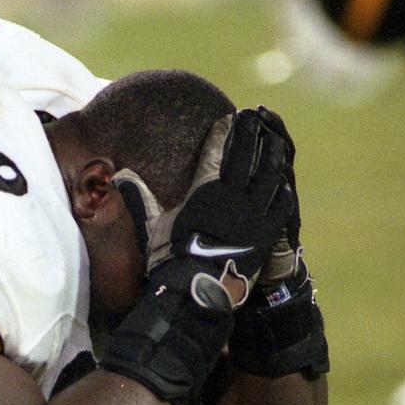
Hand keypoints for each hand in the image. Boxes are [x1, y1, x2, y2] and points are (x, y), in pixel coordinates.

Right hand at [147, 107, 295, 304]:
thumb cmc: (172, 258)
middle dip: (248, 132)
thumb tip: (121, 176)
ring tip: (275, 140)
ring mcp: (253, 214)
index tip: (227, 118)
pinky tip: (284, 183)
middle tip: (252, 116)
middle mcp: (232, 196)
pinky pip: (280, 205)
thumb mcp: (155, 226)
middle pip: (246, 155)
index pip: (216, 151)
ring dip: (272, 154)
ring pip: (269, 175)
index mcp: (205, 191)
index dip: (222, 132)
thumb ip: (143, 199)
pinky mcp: (266, 233)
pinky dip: (282, 191)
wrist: (198, 289)